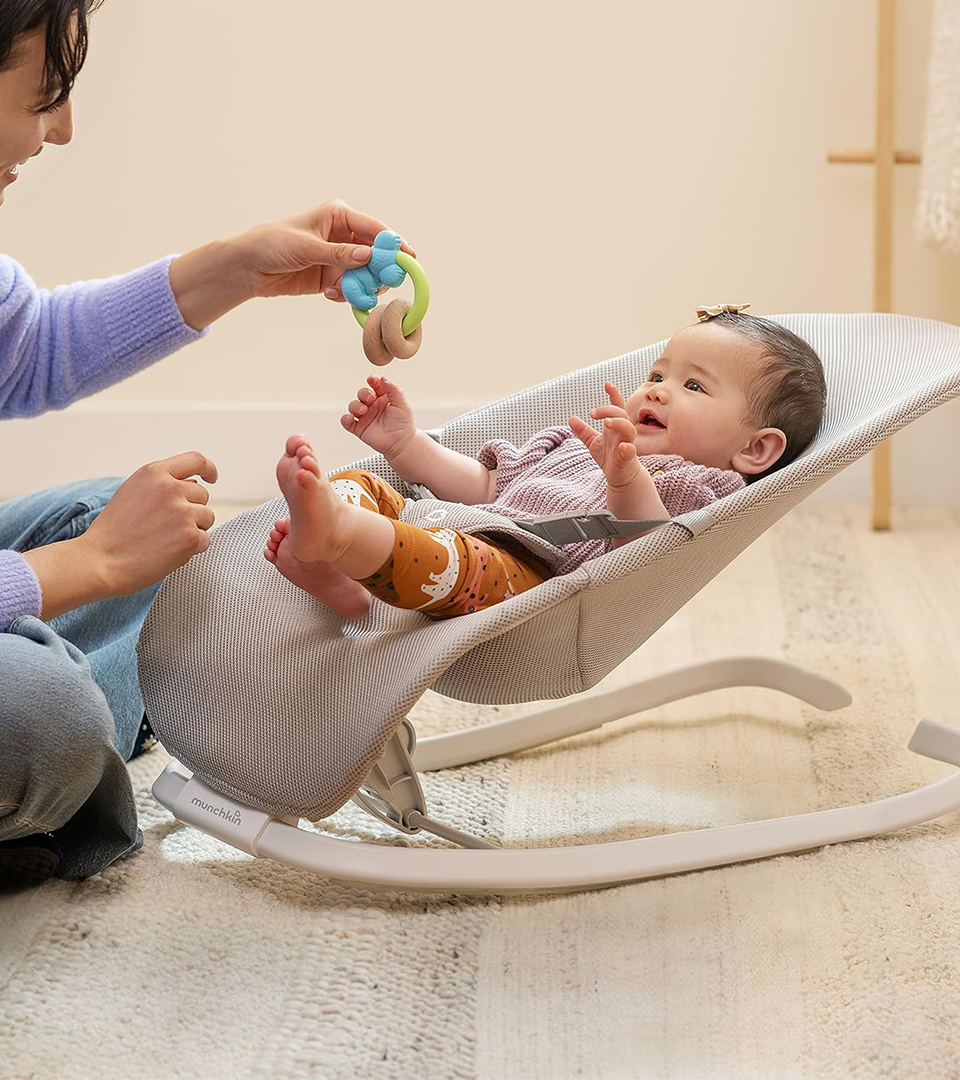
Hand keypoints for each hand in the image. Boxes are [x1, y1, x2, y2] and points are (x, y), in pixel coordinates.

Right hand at [78, 451, 217, 595]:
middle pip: (202, 495)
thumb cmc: (113, 531)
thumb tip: (192, 486)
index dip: (208, 468)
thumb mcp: (132, 492)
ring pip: (207, 517)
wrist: (99, 561)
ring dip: (193, 529)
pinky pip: (206, 540)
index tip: (211, 478)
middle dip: (191, 510)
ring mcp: (183, 512)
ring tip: (164, 538)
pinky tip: (168, 551)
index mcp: (154, 473)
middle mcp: (171, 488)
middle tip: (164, 526)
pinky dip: (192, 548)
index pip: (195, 460)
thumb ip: (161, 484)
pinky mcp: (190, 536)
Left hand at [238, 200, 415, 300]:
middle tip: (383, 283)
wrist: (249, 267)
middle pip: (376, 253)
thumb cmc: (273, 244)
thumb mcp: (307, 247)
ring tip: (351, 292)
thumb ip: (339, 254)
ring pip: (366, 274)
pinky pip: (352, 288)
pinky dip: (348, 295)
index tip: (409, 258)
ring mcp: (339, 258)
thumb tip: (369, 256)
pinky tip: (332, 295)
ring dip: (363, 286)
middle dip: (380, 270)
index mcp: (338, 216)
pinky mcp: (332, 278)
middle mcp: (343, 236)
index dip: (393, 243)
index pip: (374, 228)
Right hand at [341, 375, 416, 459]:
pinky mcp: (359, 428)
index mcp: (383, 398)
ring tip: (364, 410)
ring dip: (355, 405)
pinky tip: (350, 417)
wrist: (401, 443)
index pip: (374, 385)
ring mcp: (365, 417)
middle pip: (362, 394)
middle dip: (364, 393)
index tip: (372, 380)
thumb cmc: (403, 424)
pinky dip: (345, 419)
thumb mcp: (402, 403)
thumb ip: (393, 390)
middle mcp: (372, 406)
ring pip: (353, 406)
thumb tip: (383, 378)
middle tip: (370, 398)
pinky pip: (346, 422)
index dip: (372, 381)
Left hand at [569, 382, 642, 490]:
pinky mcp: (628, 458)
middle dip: (608, 410)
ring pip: (628, 429)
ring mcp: (627, 444)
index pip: (617, 406)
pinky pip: (630, 451)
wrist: (619, 476)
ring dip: (618, 423)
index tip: (607, 384)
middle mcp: (623, 432)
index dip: (614, 395)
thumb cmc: (609, 457)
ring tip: (606, 422)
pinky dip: (628, 448)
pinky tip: (622, 446)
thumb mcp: (593, 442)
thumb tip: (571, 418)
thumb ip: (583, 430)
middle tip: (592, 414)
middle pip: (621, 414)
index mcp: (615, 426)